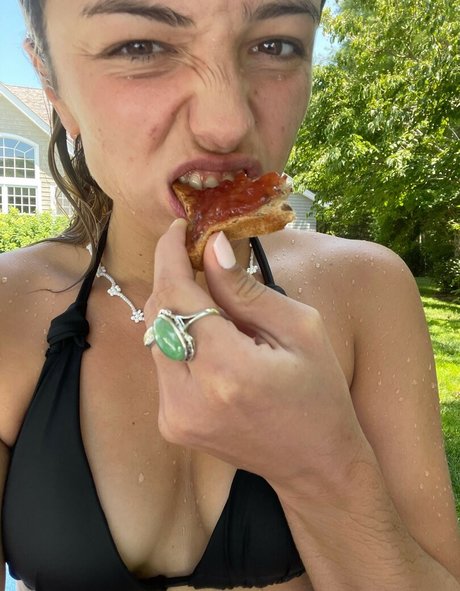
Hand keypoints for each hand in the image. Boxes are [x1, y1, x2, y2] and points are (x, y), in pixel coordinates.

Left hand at [144, 219, 365, 492]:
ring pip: (155, 336)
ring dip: (177, 309)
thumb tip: (211, 248)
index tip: (178, 229)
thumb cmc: (319, 392)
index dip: (170, 255)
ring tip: (214, 304)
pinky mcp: (170, 424)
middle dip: (174, 279)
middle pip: (159, 313)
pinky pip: (162, 362)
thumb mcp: (300, 329)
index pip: (176, 294)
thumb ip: (247, 289)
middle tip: (200, 260)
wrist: (314, 463)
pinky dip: (180, 338)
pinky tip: (211, 339)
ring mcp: (173, 415)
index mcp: (227, 370)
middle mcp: (187, 396)